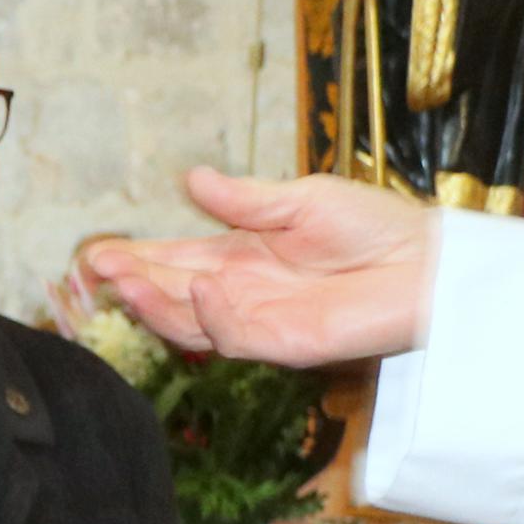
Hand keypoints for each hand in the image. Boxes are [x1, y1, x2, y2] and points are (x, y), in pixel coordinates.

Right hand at [87, 166, 437, 365]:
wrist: (430, 262)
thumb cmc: (376, 227)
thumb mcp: (301, 199)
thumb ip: (243, 200)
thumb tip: (191, 179)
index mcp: (239, 256)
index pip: (172, 260)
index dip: (133, 259)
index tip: (95, 254)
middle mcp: (239, 292)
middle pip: (168, 294)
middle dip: (128, 282)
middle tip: (93, 268)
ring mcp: (257, 321)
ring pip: (188, 322)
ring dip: (152, 303)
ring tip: (122, 280)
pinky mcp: (283, 344)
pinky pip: (233, 337)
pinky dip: (210, 315)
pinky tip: (199, 286)